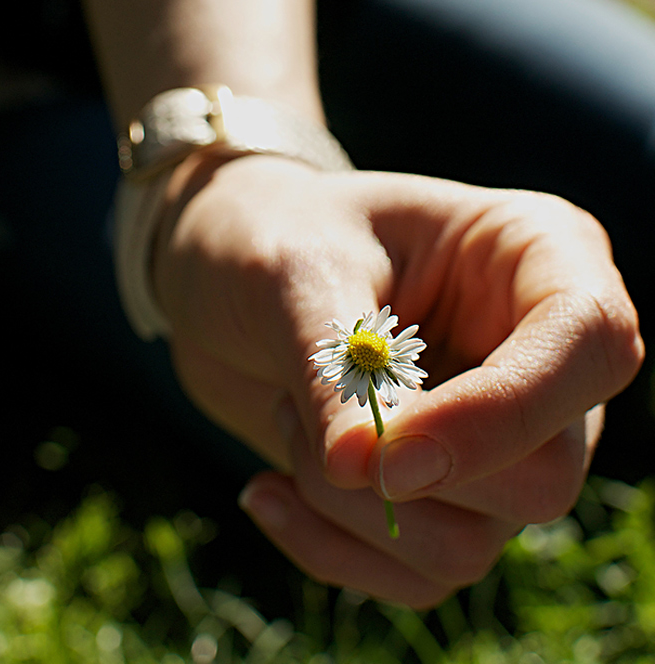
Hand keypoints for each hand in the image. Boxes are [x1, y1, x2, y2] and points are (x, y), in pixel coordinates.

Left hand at [152, 152, 642, 605]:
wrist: (226, 281)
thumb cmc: (268, 238)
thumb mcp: (292, 275)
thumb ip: (337, 371)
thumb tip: (364, 474)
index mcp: (539, 254)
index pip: (589, 344)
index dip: (501, 413)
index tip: (385, 457)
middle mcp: (541, 356)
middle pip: (545, 475)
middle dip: (403, 473)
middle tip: (300, 410)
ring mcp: (506, 438)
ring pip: (472, 542)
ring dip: (348, 504)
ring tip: (290, 413)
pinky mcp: (455, 499)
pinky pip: (420, 576)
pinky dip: (330, 546)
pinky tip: (269, 490)